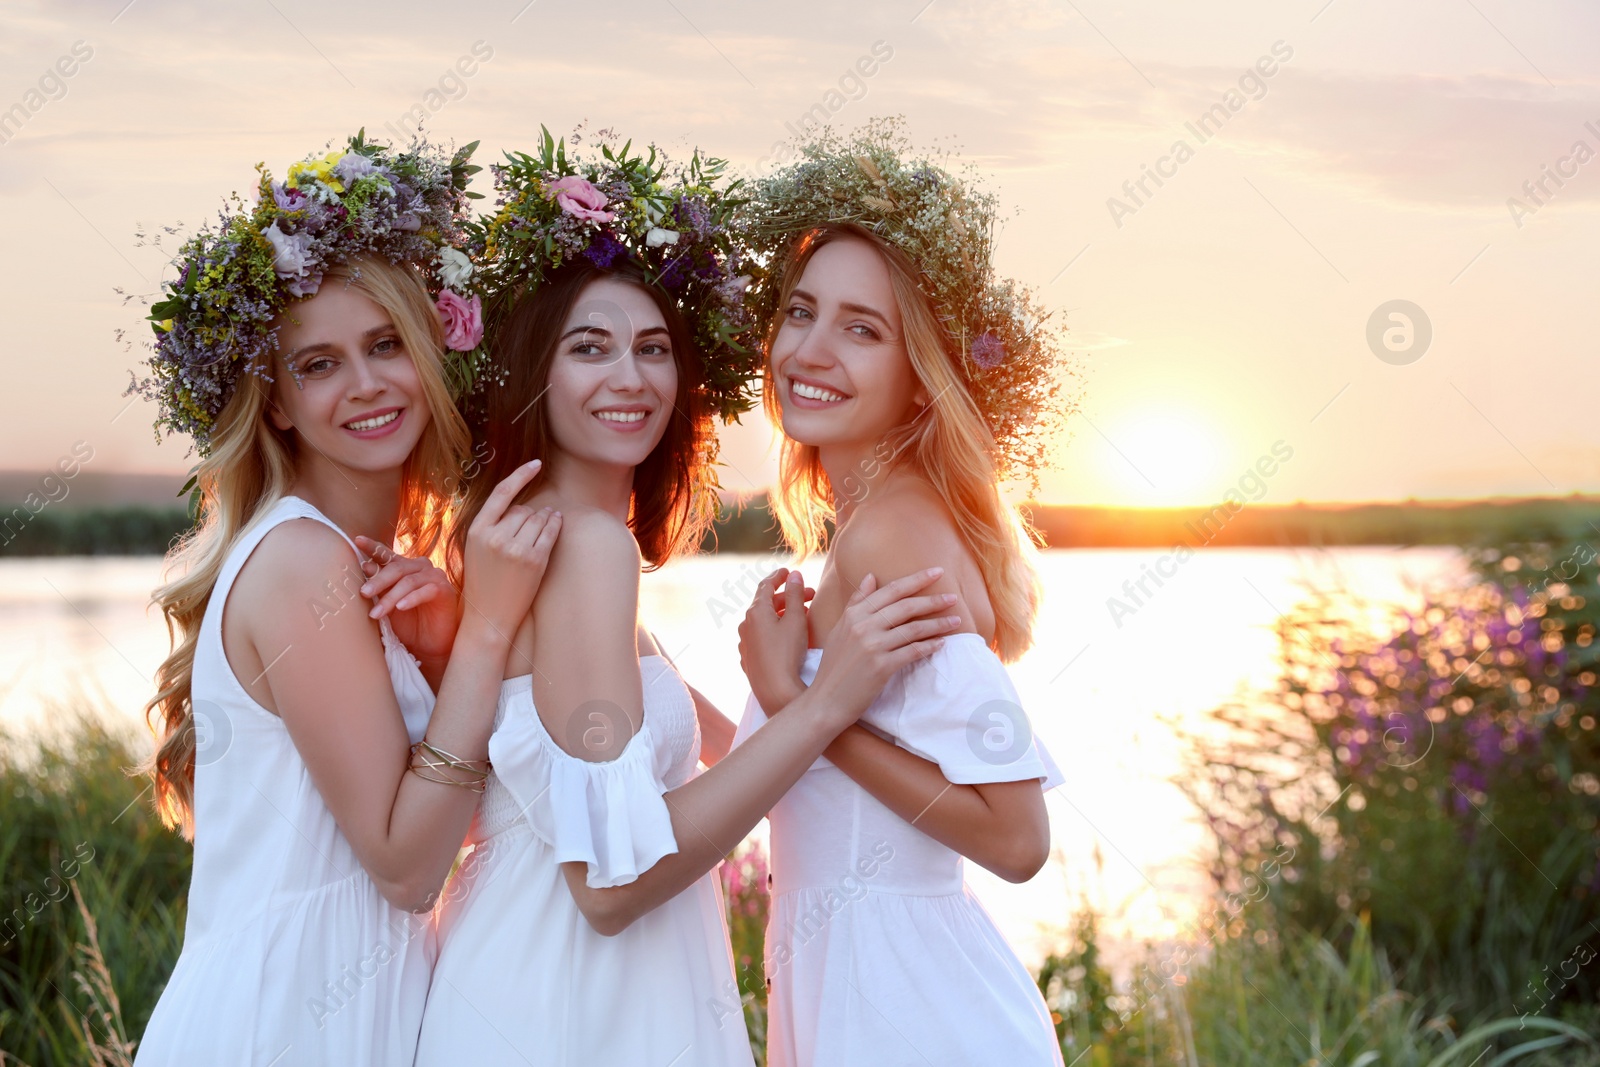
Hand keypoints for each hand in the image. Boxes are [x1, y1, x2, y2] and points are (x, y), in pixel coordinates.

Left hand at [352, 535, 456, 666]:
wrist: (428, 645)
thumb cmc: (407, 623)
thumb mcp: (387, 604)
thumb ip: (380, 586)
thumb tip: (366, 566)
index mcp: (404, 567)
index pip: (387, 554)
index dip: (373, 547)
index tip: (357, 540)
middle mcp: (420, 567)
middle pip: (397, 567)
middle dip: (378, 581)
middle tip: (363, 593)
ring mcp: (434, 577)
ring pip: (409, 581)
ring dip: (391, 597)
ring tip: (376, 613)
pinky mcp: (445, 590)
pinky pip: (426, 591)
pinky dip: (412, 599)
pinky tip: (401, 607)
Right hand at [460, 460, 561, 640]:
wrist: (489, 616)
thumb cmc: (483, 581)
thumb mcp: (476, 548)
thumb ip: (491, 525)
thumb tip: (520, 503)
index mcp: (477, 530)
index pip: (502, 493)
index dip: (521, 475)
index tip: (537, 464)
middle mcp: (495, 537)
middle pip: (523, 509)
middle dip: (528, 516)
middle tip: (525, 534)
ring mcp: (516, 548)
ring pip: (539, 518)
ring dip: (544, 519)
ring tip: (540, 529)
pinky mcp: (534, 560)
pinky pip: (551, 531)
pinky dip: (556, 524)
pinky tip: (556, 522)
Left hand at [738, 568, 813, 713]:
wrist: (776, 691)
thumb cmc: (787, 654)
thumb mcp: (796, 620)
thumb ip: (795, 595)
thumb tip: (793, 575)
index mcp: (756, 612)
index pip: (766, 585)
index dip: (779, 576)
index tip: (788, 571)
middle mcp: (746, 625)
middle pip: (766, 603)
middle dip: (788, 597)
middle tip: (809, 595)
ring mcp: (746, 643)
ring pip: (764, 621)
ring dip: (782, 614)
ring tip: (802, 615)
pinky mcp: (749, 659)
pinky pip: (762, 637)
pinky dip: (775, 630)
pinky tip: (788, 636)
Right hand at [806, 569, 961, 729]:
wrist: (826, 700)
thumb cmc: (834, 665)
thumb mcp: (840, 629)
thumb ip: (857, 602)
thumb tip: (871, 576)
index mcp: (854, 614)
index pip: (891, 590)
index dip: (916, 580)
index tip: (937, 572)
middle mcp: (863, 626)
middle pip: (906, 606)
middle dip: (933, 600)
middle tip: (953, 597)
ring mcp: (872, 646)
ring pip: (913, 629)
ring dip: (938, 624)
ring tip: (955, 621)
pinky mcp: (881, 666)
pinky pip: (913, 652)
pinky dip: (930, 646)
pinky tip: (942, 643)